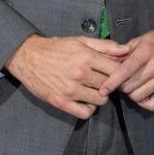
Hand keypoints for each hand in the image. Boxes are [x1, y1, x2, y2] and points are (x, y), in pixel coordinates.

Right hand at [5, 34, 131, 118]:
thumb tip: (126, 49)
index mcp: (86, 57)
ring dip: (101, 96)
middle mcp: (79, 74)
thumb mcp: (80, 41)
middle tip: (107, 82)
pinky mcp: (60, 101)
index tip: (119, 73)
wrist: (28, 57)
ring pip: (100, 100)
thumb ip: (105, 45)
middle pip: (109, 85)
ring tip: (95, 90)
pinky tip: (86, 101)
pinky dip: (89, 109)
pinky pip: (85, 113)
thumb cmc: (56, 47)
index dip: (121, 72)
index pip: (116, 69)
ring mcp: (70, 89)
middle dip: (111, 84)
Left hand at [97, 24, 153, 111]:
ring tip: (132, 86)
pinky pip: (153, 104)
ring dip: (131, 94)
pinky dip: (144, 102)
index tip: (103, 89)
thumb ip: (124, 52)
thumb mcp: (141, 39)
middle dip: (121, 86)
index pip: (124, 71)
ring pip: (138, 96)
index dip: (111, 82)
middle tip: (121, 82)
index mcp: (146, 51)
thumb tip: (107, 62)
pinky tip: (143, 94)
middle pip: (129, 86)